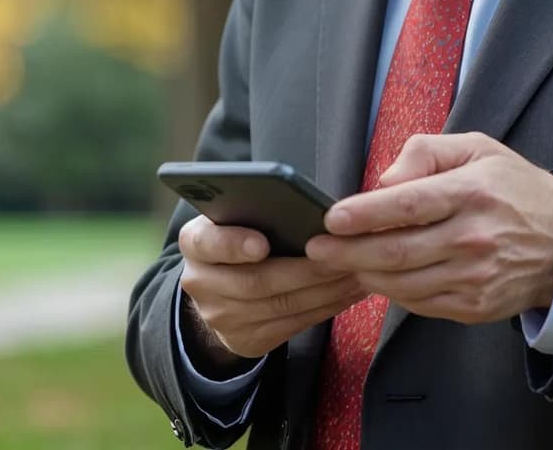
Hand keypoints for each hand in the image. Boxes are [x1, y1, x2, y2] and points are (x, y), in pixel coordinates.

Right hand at [177, 214, 366, 369]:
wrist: (218, 291)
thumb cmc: (239, 238)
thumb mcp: (233, 219)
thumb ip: (256, 213)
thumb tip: (308, 211)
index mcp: (195, 243)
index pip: (208, 242)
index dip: (234, 244)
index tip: (263, 244)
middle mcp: (201, 283)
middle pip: (256, 281)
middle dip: (306, 270)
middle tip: (344, 255)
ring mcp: (221, 318)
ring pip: (281, 306)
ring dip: (326, 290)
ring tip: (357, 271)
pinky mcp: (245, 341)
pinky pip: (293, 325)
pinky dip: (326, 307)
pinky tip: (349, 292)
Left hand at [305, 133, 552, 324]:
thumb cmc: (514, 189)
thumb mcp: (478, 148)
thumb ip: (426, 152)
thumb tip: (384, 181)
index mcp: (472, 192)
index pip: (407, 205)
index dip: (363, 214)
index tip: (330, 218)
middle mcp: (473, 238)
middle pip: (397, 251)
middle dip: (347, 252)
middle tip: (315, 249)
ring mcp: (474, 277)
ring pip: (403, 283)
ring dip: (363, 275)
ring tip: (338, 263)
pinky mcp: (474, 306)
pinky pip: (420, 304)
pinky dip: (392, 292)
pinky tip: (376, 277)